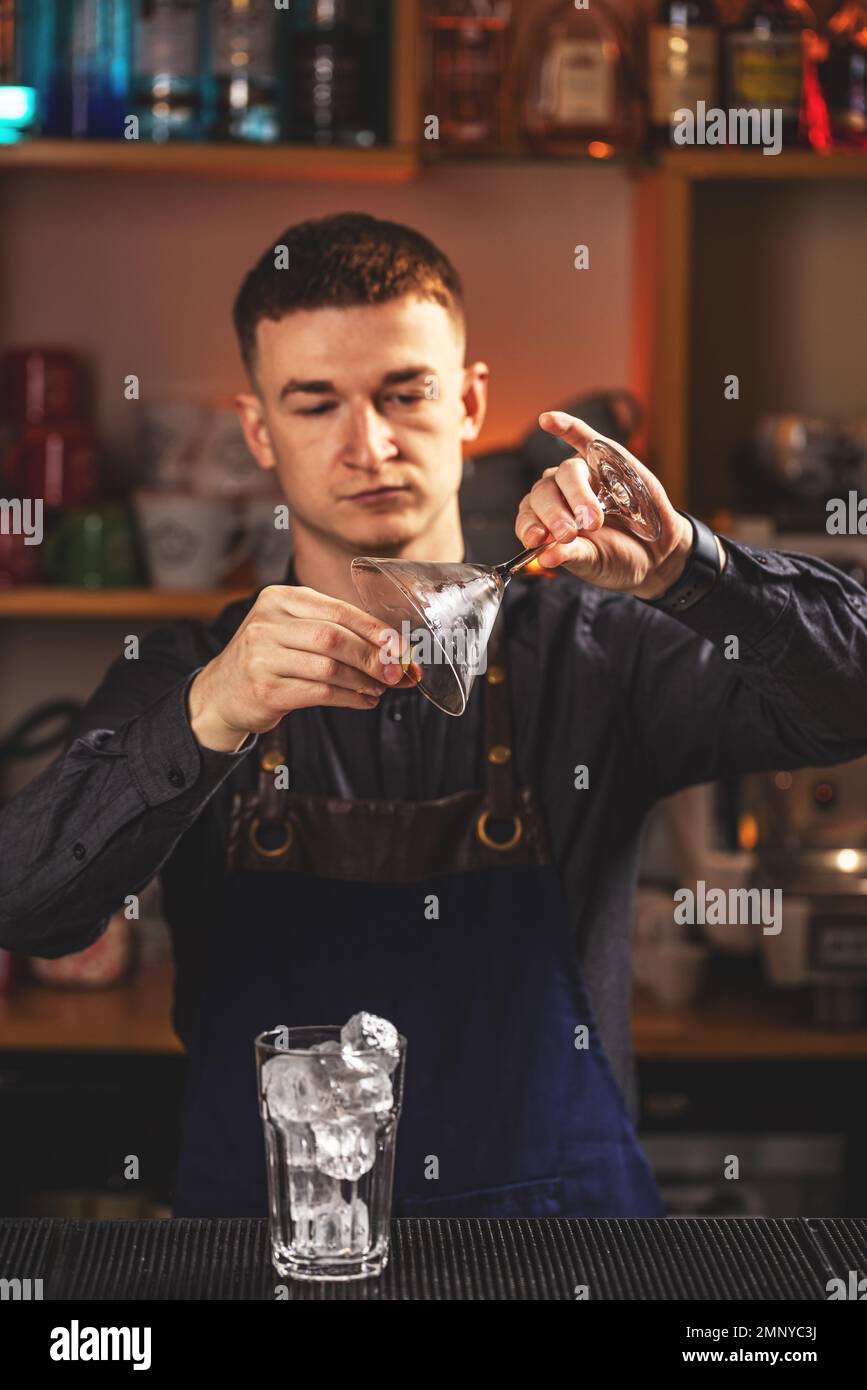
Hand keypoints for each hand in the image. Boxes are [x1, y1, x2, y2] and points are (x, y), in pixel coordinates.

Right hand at [187, 585, 405, 751]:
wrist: (220, 693)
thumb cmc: (268, 659)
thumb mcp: (293, 630)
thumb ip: (335, 631)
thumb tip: (393, 648)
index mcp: (279, 599)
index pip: (338, 610)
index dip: (375, 629)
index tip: (401, 646)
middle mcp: (267, 623)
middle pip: (335, 638)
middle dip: (374, 657)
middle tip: (398, 672)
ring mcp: (263, 656)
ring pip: (329, 667)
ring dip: (364, 680)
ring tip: (380, 688)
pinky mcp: (265, 689)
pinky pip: (320, 693)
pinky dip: (350, 698)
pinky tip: (363, 700)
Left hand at [514, 412, 717, 597]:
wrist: (657, 554)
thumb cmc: (618, 557)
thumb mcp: (594, 563)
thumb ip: (571, 555)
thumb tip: (545, 559)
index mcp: (547, 521)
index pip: (528, 516)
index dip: (529, 526)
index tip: (537, 540)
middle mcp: (558, 494)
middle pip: (545, 492)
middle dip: (556, 514)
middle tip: (571, 533)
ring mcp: (582, 474)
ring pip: (567, 472)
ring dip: (576, 494)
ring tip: (592, 520)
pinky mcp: (605, 457)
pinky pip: (582, 437)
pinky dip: (566, 427)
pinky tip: (548, 420)